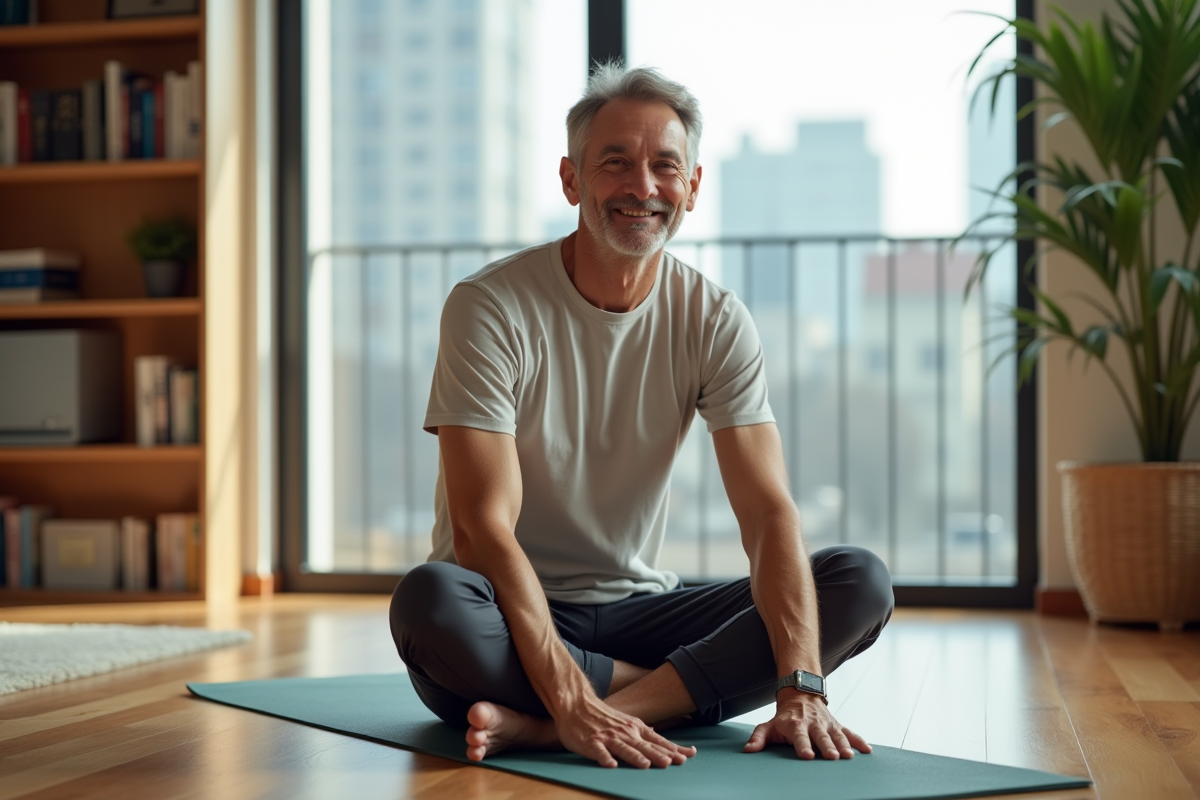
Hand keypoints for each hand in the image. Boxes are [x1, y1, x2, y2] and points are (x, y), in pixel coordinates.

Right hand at [555, 695, 697, 768]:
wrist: (576, 704)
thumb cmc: (603, 716)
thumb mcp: (628, 721)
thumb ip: (644, 733)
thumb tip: (664, 742)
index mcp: (635, 728)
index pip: (658, 741)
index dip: (673, 749)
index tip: (688, 756)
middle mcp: (625, 733)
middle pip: (644, 746)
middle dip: (659, 755)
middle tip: (672, 763)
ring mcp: (608, 738)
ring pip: (624, 749)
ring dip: (635, 757)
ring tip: (645, 765)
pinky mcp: (591, 743)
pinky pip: (599, 752)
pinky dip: (605, 758)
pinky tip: (611, 765)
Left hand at [743, 692, 870, 759]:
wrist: (800, 694)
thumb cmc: (783, 716)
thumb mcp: (769, 725)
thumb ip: (758, 737)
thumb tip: (748, 750)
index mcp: (795, 725)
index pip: (799, 737)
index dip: (803, 746)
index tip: (807, 755)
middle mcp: (812, 724)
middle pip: (820, 737)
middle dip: (827, 746)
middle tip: (832, 757)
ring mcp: (826, 724)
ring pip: (837, 735)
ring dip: (843, 745)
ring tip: (849, 756)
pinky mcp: (837, 725)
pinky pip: (849, 732)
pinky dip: (859, 740)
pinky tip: (868, 750)